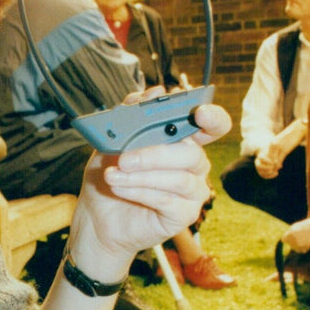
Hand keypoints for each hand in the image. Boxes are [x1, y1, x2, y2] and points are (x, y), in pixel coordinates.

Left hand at [67, 93, 230, 279]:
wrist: (97, 217)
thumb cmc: (110, 175)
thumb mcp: (113, 141)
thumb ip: (132, 116)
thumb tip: (154, 93)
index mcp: (182, 141)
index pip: (212, 126)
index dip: (212, 117)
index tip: (198, 112)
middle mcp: (194, 164)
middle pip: (191, 153)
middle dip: (154, 154)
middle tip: (124, 159)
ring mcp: (193, 191)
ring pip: (178, 178)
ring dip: (140, 176)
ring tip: (112, 176)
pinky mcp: (185, 214)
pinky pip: (167, 200)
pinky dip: (139, 192)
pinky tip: (119, 188)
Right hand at [254, 143, 281, 178]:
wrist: (271, 156)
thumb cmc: (273, 151)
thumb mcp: (274, 147)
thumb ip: (274, 147)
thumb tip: (274, 143)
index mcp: (260, 156)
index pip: (261, 158)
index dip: (267, 161)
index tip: (274, 162)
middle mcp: (258, 162)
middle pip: (259, 167)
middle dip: (267, 168)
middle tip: (274, 167)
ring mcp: (259, 168)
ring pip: (261, 172)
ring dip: (268, 173)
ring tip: (276, 171)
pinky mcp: (262, 173)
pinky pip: (264, 176)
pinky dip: (270, 176)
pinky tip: (277, 173)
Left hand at [282, 217, 309, 251]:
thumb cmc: (306, 225)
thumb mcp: (295, 226)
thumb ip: (289, 233)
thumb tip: (286, 238)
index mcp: (289, 235)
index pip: (284, 239)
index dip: (288, 237)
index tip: (292, 236)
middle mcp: (292, 241)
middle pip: (290, 244)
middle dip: (293, 241)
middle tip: (300, 236)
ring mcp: (298, 246)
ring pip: (295, 248)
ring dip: (298, 244)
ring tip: (304, 238)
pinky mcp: (304, 250)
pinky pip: (301, 250)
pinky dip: (303, 247)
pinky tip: (307, 241)